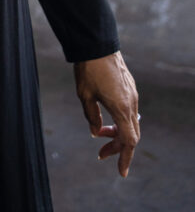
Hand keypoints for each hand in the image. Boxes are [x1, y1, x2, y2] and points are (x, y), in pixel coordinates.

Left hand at [73, 50, 139, 177]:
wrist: (96, 43)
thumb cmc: (88, 69)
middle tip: (100, 153)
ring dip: (117, 132)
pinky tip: (106, 117)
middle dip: (117, 147)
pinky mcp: (129, 87)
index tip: (120, 172)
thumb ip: (92, 117)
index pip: (128, 141)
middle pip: (131, 135)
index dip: (124, 158)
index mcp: (122, 109)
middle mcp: (131, 103)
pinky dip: (119, 120)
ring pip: (130, 122)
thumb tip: (96, 132)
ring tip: (99, 133)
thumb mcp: (84, 96)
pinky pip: (129, 110)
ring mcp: (132, 94)